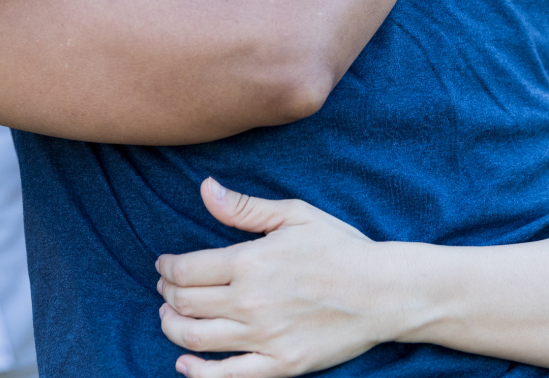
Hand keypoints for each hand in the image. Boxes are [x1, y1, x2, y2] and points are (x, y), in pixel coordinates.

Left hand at [155, 179, 391, 377]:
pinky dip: (197, 372)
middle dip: (167, 293)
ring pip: (194, 338)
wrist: (384, 291)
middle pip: (184, 303)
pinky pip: (226, 376)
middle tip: (168, 288)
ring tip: (171, 317)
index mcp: (251, 262)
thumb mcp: (295, 215)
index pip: (185, 269)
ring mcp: (263, 337)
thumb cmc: (341, 247)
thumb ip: (245, 207)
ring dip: (172, 327)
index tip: (164, 266)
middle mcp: (250, 302)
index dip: (166, 268)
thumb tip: (205, 189)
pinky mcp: (279, 365)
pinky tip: (184, 363)